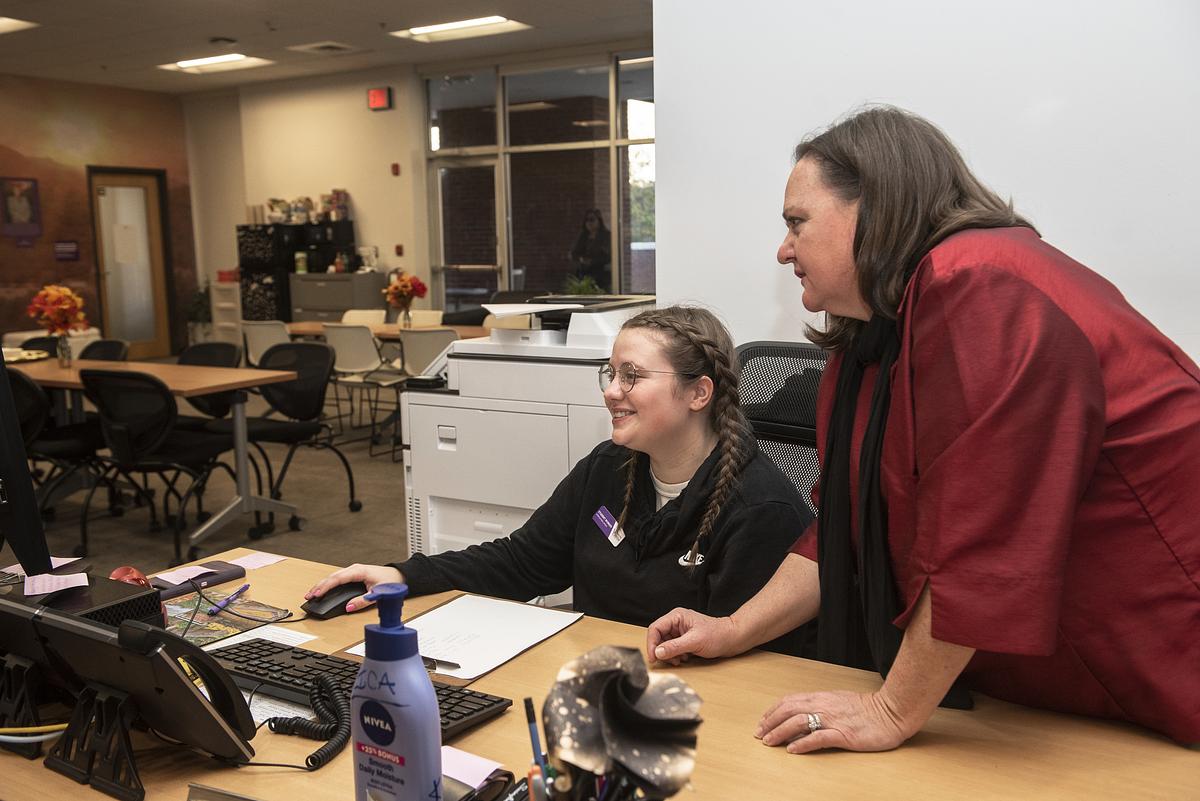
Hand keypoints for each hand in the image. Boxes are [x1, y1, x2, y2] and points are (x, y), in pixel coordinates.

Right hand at [305, 564, 402, 612]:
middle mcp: (354, 569)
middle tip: (308, 596)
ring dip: (322, 585)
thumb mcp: (377, 594)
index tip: (315, 594)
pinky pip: (338, 578)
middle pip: (332, 576)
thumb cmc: (390, 582)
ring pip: (333, 577)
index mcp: (359, 571)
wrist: (399, 576)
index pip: (337, 579)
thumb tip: (348, 607)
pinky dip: (329, 584)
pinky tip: (323, 590)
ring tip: (312, 594)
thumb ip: (362, 601)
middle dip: (319, 586)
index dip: (325, 587)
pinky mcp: (354, 575)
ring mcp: (353, 571)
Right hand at [645, 607, 740, 664]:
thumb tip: (658, 652)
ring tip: (680, 659)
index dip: (651, 644)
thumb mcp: (695, 642)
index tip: (653, 657)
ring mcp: (680, 631)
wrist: (732, 639)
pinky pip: (672, 648)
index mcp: (677, 616)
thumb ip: (675, 647)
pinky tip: (684, 658)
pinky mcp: (684, 639)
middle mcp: (676, 622)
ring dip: (669, 655)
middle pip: (658, 637)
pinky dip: (675, 656)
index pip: (655, 628)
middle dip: (662, 651)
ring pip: (665, 644)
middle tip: (668, 661)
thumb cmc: (717, 635)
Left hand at [756, 690, 911, 753]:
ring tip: (769, 742)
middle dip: (770, 722)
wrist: (891, 712)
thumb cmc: (867, 709)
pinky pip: (818, 738)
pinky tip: (793, 750)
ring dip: (780, 732)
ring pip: (799, 722)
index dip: (772, 711)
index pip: (789, 701)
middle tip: (759, 734)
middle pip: (788, 710)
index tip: (762, 722)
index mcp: (821, 697)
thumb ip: (820, 706)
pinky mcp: (844, 734)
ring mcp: (833, 720)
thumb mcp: (838, 701)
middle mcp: (824, 706)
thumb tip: (801, 716)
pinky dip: (803, 743)